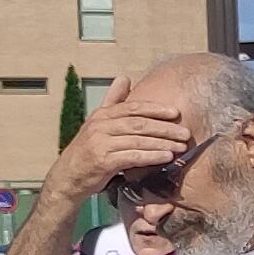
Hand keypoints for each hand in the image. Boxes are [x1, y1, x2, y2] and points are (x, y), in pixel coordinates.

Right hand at [48, 96, 191, 199]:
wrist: (68, 176)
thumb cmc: (88, 149)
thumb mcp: (97, 122)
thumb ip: (113, 101)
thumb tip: (125, 78)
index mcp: (102, 115)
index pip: (133, 108)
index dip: (156, 109)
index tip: (176, 112)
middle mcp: (100, 126)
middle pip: (139, 124)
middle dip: (165, 128)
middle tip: (185, 132)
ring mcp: (101, 143)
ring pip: (138, 140)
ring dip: (162, 143)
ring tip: (180, 146)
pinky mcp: (103, 161)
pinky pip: (132, 157)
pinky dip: (151, 156)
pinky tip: (166, 157)